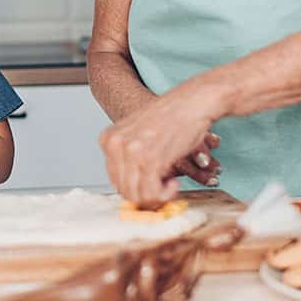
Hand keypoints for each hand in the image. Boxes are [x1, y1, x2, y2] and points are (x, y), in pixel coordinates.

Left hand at [99, 91, 220, 206]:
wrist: (192, 102)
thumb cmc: (171, 117)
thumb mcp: (137, 133)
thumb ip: (127, 157)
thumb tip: (128, 189)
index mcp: (108, 138)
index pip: (115, 179)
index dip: (136, 188)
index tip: (151, 185)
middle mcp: (115, 145)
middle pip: (124, 190)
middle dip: (146, 196)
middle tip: (163, 188)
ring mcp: (131, 153)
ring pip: (137, 196)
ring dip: (157, 198)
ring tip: (170, 184)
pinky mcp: (149, 160)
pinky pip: (152, 194)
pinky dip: (165, 196)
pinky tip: (174, 183)